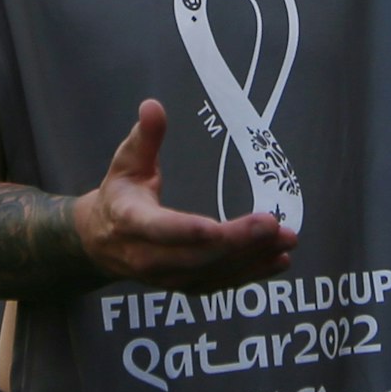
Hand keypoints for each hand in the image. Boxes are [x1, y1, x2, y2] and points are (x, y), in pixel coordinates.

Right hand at [70, 99, 294, 291]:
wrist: (103, 242)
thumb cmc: (120, 195)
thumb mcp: (126, 163)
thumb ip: (144, 137)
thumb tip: (153, 106)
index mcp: (129, 221)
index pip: (159, 229)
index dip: (186, 230)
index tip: (215, 228)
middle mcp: (147, 257)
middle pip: (195, 255)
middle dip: (236, 242)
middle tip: (272, 224)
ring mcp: (167, 277)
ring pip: (212, 272)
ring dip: (252, 258)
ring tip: (286, 240)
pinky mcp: (185, 286)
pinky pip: (221, 284)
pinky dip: (252, 273)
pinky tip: (279, 259)